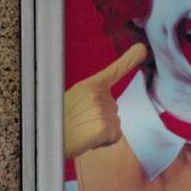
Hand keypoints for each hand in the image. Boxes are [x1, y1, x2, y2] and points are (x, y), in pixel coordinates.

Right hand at [64, 43, 147, 159]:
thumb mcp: (73, 100)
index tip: (142, 49)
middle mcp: (98, 95)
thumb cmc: (58, 123)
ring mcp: (102, 110)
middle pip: (114, 108)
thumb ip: (92, 98)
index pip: (114, 71)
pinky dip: (105, 141)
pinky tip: (90, 140)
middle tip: (82, 124)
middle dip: (102, 119)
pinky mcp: (105, 126)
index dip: (130, 60)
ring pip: (115, 123)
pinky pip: (115, 136)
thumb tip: (106, 107)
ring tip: (83, 132)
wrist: (48, 139)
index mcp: (89, 86)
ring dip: (102, 131)